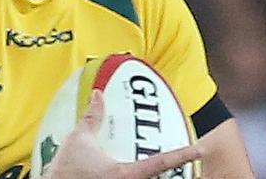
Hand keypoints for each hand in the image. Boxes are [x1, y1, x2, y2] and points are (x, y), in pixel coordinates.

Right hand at [43, 90, 201, 178]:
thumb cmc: (66, 170)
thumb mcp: (79, 138)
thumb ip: (92, 116)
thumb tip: (98, 94)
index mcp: (125, 173)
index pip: (160, 163)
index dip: (182, 155)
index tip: (199, 149)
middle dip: (174, 171)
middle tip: (187, 158)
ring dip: (158, 176)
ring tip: (168, 167)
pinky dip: (142, 177)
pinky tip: (136, 171)